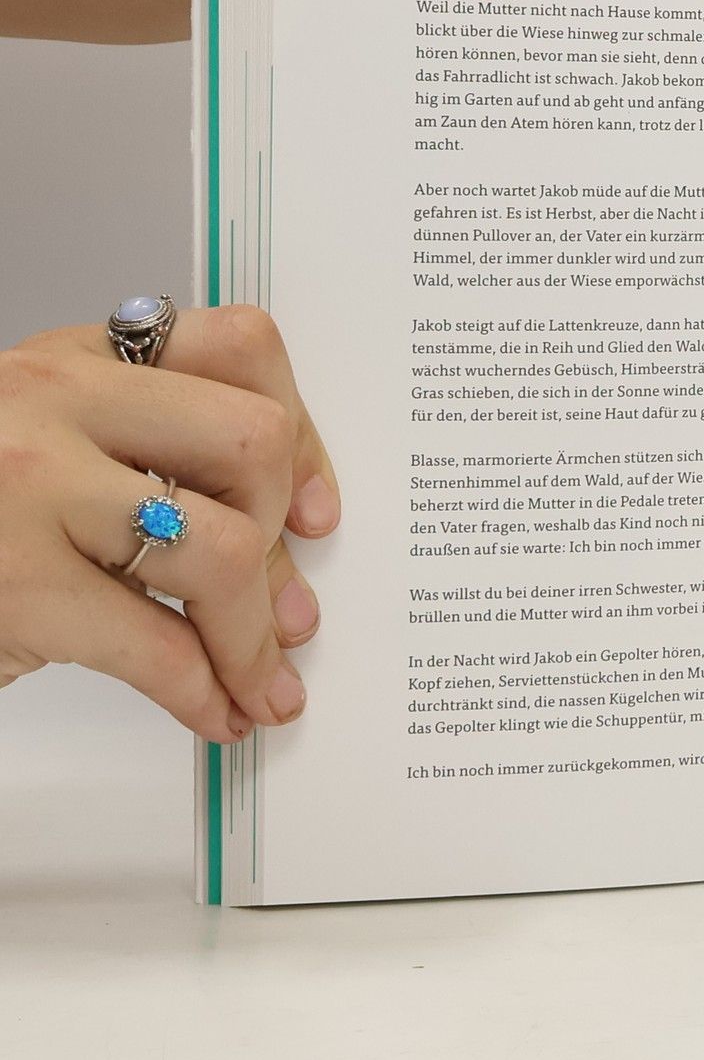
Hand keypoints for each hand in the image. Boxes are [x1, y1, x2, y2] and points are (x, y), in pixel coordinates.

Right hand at [0, 304, 337, 740]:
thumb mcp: (42, 449)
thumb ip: (142, 456)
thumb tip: (285, 548)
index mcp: (74, 360)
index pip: (238, 347)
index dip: (303, 430)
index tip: (317, 507)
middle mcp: (54, 403)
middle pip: (251, 442)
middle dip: (283, 537)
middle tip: (284, 602)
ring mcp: (30, 490)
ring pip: (222, 547)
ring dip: (255, 636)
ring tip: (262, 678)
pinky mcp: (14, 584)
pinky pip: (159, 644)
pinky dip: (207, 691)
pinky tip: (217, 713)